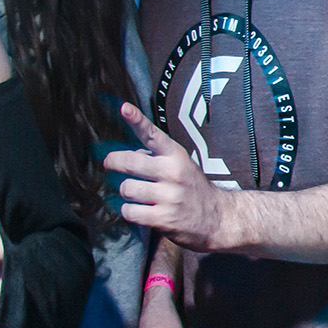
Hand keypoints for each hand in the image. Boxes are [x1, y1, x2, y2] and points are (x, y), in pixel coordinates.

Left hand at [102, 103, 233, 250]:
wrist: (218, 218)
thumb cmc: (194, 190)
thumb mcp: (182, 166)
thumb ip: (156, 159)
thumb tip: (125, 156)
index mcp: (177, 157)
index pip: (153, 135)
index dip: (137, 120)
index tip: (124, 108)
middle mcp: (173, 173)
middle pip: (129, 162)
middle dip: (113, 162)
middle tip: (108, 163)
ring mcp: (168, 196)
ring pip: (126, 188)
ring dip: (126, 192)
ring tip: (139, 195)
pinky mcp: (163, 218)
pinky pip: (129, 211)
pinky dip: (130, 212)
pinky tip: (141, 211)